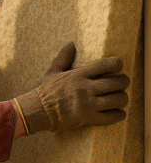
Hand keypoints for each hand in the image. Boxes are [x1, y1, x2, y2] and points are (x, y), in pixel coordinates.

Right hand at [14, 43, 129, 133]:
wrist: (38, 110)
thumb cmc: (46, 91)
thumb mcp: (53, 71)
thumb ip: (64, 57)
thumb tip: (70, 44)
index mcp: (79, 74)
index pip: (107, 65)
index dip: (118, 64)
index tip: (118, 67)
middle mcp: (86, 88)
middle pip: (118, 82)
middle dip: (124, 82)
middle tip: (121, 84)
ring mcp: (88, 104)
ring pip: (119, 99)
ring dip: (122, 99)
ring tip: (119, 99)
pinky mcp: (89, 118)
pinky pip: (113, 116)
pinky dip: (119, 114)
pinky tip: (117, 112)